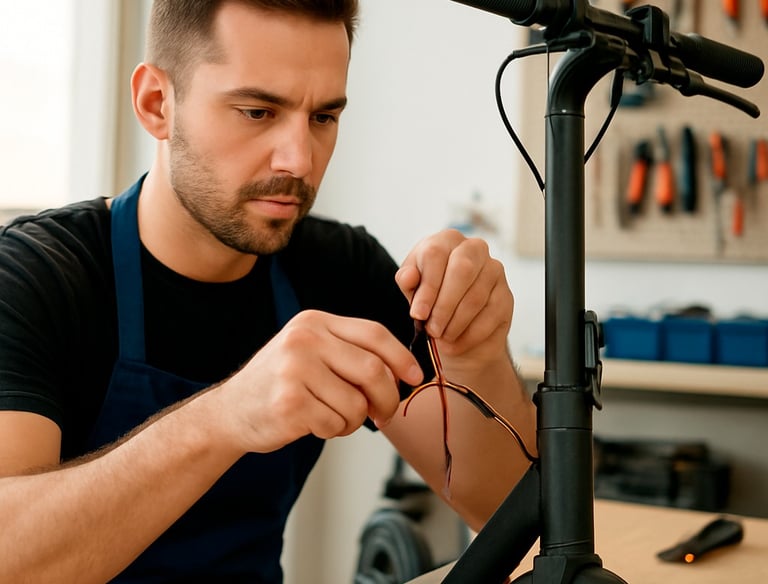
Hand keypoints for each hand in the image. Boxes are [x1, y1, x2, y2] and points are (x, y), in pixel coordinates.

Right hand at [213, 310, 422, 453]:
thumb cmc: (280, 384)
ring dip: (354, 420)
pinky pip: (336, 424)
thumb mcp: (310, 352)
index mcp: (314, 323)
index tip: (415, 377)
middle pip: (373, 370)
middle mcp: (304, 340)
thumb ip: (349, 354)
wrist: (231, 411)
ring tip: (332, 416)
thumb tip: (402, 373)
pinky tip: (312, 423)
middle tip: (385, 414)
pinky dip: (333, 431)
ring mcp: (294, 370)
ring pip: (357, 404)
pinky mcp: (289, 404)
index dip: (402, 357)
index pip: (374, 334)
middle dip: (387, 398)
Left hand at [395, 229, 512, 363]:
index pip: (436, 254)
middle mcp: (474, 248)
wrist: (455, 327)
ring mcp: (494, 270)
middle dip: (444, 305)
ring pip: (476, 296)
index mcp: (447, 240)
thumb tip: (408, 276)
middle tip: (432, 329)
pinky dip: (470, 334)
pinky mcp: (506, 295)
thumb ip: (407, 281)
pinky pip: (491, 315)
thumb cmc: (430, 299)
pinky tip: (455, 343)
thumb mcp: (412, 289)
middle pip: (462, 270)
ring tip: (441, 337)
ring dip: (455, 323)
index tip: (418, 314)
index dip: (427, 287)